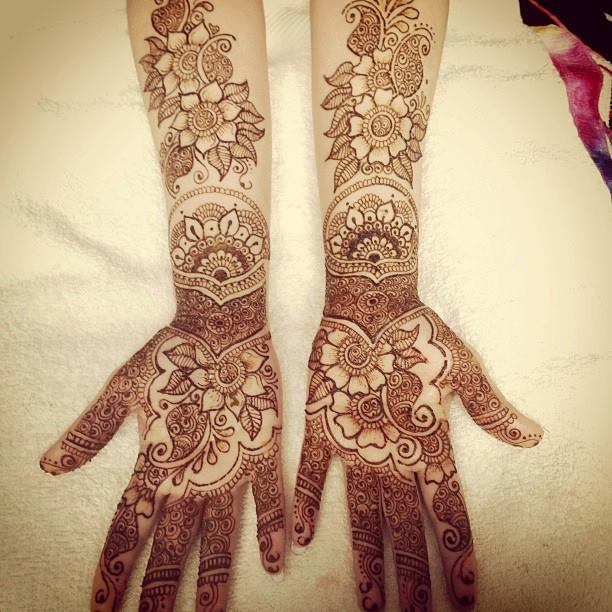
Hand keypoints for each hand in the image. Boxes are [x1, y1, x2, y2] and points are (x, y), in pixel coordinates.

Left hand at [40, 325, 283, 611]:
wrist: (222, 327)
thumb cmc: (173, 355)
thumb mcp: (123, 388)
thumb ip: (90, 431)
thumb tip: (49, 465)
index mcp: (156, 461)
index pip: (129, 528)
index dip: (114, 570)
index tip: (101, 607)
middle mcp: (191, 474)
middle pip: (170, 546)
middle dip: (156, 591)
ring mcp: (230, 466)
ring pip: (218, 535)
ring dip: (209, 578)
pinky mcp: (261, 452)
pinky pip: (269, 501)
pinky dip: (272, 532)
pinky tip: (275, 563)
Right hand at [292, 292, 542, 611]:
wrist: (369, 306)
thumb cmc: (418, 336)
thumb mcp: (464, 370)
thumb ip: (493, 411)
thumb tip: (533, 436)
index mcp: (428, 443)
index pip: (449, 511)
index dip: (459, 554)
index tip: (465, 593)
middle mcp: (393, 455)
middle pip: (406, 529)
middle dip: (415, 577)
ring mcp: (355, 445)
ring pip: (362, 516)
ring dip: (369, 561)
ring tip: (373, 603)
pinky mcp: (324, 428)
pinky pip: (313, 475)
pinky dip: (308, 506)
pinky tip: (301, 539)